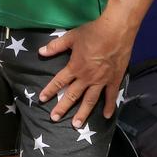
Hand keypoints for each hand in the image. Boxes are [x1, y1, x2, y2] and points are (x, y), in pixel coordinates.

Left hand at [38, 12, 136, 127]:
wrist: (115, 32)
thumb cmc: (92, 33)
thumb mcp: (71, 37)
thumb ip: (55, 46)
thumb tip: (40, 52)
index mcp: (75, 67)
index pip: (59, 81)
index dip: (50, 90)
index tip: (42, 99)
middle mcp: (86, 77)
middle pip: (72, 95)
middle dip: (62, 107)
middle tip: (54, 118)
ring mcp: (101, 81)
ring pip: (90, 100)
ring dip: (83, 113)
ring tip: (77, 125)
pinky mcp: (114, 80)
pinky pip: (111, 96)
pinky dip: (109, 107)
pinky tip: (105, 116)